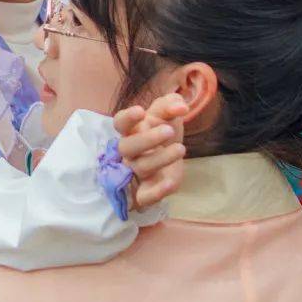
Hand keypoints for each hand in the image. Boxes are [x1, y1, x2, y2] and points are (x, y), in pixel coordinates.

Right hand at [114, 94, 186, 210]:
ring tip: (181, 148)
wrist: (167, 166)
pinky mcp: (145, 193)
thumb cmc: (162, 137)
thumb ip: (171, 106)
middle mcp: (129, 153)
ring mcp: (136, 173)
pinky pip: (145, 196)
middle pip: (127, 146)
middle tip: (169, 131)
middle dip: (147, 139)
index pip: (120, 123)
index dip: (127, 118)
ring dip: (160, 158)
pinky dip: (156, 192)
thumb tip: (180, 105)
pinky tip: (170, 183)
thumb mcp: (166, 118)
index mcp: (131, 131)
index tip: (141, 111)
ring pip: (140, 167)